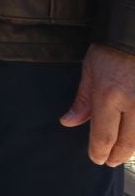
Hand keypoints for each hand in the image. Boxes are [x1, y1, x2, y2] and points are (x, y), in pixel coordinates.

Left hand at [61, 43, 134, 165]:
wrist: (134, 35)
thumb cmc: (110, 51)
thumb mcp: (90, 70)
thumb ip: (82, 101)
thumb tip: (68, 122)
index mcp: (109, 95)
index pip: (104, 136)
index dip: (99, 152)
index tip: (96, 158)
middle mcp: (133, 104)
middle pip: (127, 144)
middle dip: (116, 156)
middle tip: (109, 161)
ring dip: (131, 149)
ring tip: (121, 152)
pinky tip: (133, 138)